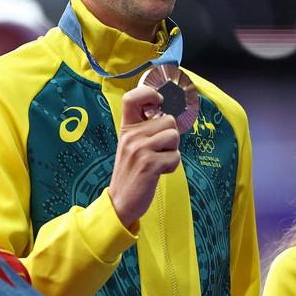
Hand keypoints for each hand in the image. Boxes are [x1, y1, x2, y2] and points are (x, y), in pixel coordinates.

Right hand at [108, 86, 181, 226]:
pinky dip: (171, 166)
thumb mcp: (131, 146)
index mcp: (126, 129)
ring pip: (174, 136)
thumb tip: (171, 116)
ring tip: (158, 162)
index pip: (132, 97)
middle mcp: (131, 136)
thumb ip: (146, 130)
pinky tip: (158, 172)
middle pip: (168, 120)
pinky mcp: (148, 164)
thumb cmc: (131, 172)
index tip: (158, 102)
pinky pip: (175, 157)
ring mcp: (139, 149)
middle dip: (170, 137)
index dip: (149, 93)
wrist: (120, 202)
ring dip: (172, 151)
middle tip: (158, 151)